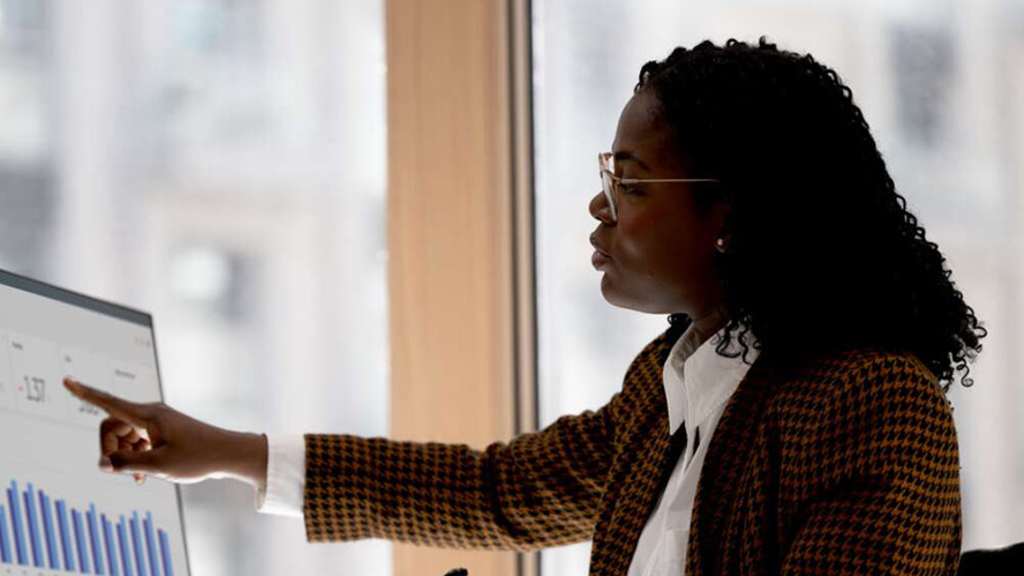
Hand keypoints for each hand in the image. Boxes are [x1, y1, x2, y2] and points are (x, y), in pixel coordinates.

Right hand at [63, 377, 266, 490]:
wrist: (229, 454)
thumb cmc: (198, 458)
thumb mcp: (159, 466)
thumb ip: (127, 464)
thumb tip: (103, 464)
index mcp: (148, 415)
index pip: (109, 402)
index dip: (86, 394)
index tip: (66, 381)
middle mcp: (150, 413)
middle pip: (111, 426)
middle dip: (109, 449)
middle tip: (118, 472)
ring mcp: (157, 421)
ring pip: (123, 436)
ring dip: (123, 456)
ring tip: (139, 478)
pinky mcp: (163, 431)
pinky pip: (137, 441)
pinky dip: (135, 457)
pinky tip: (143, 477)